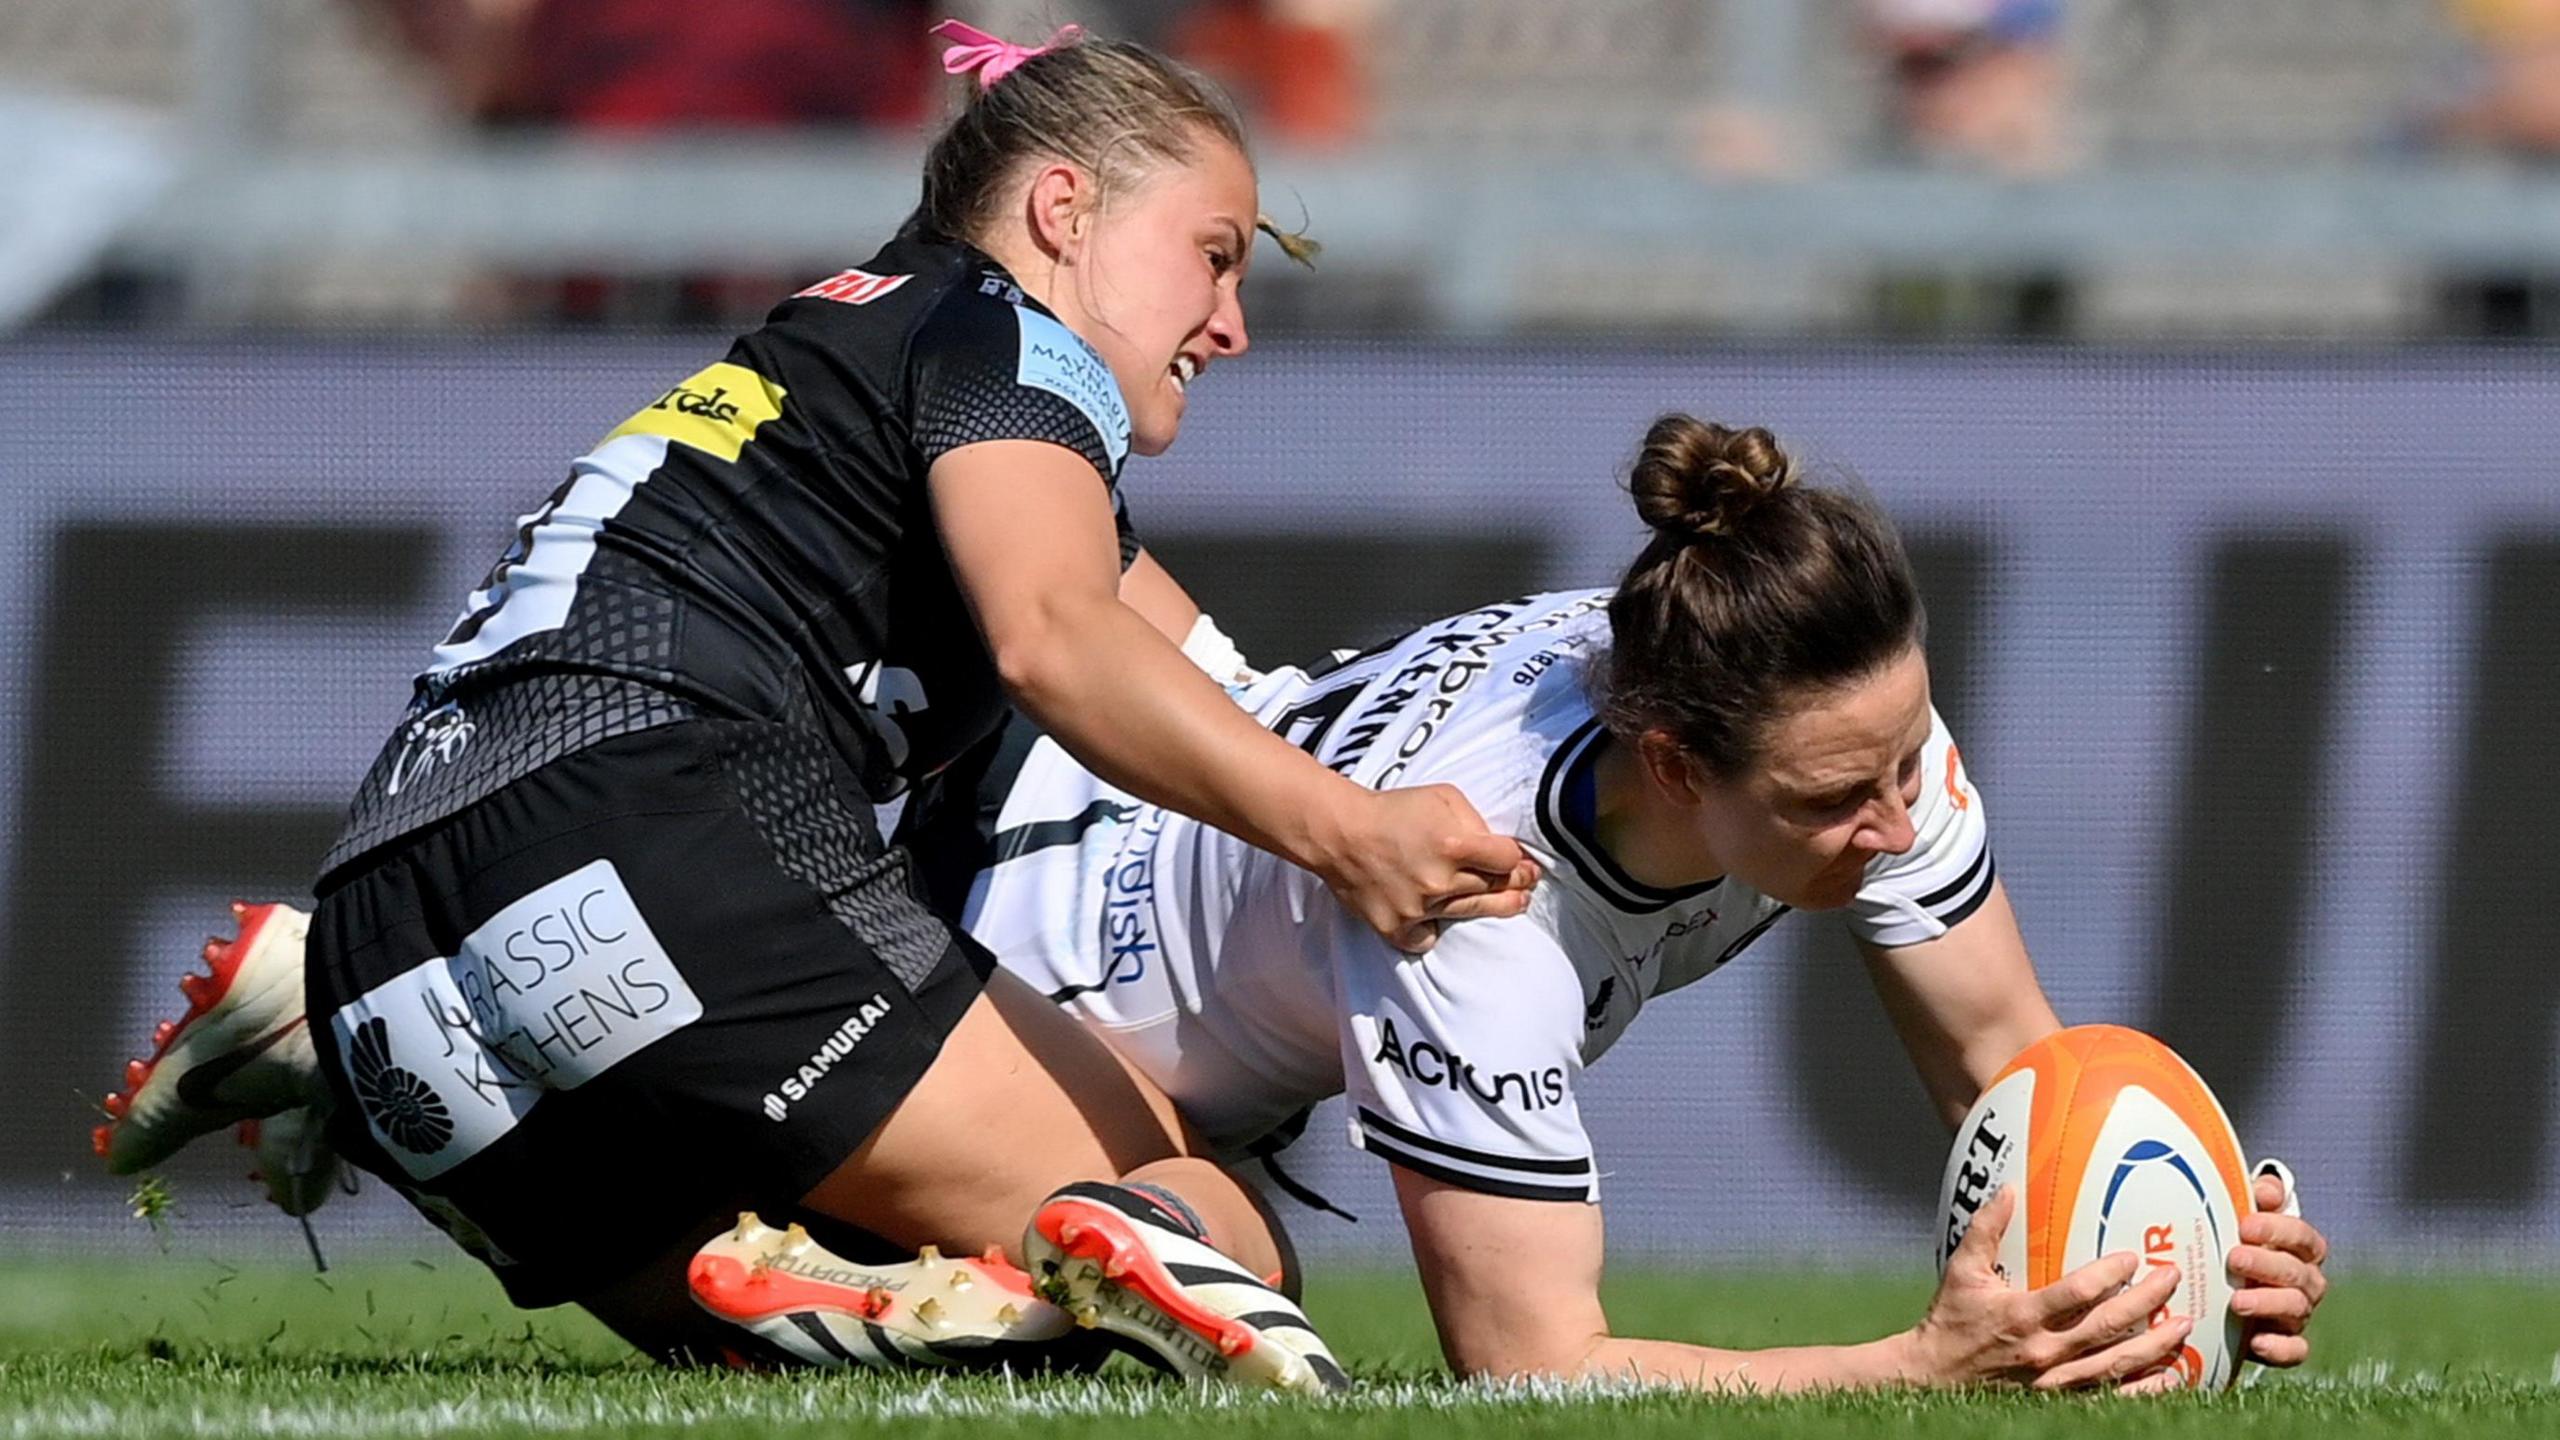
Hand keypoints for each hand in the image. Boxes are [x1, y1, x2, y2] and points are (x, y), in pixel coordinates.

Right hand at [1314, 785, 1538, 952]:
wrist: (1339, 832)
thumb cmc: (1393, 809)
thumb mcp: (1443, 797)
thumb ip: (1475, 820)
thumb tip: (1500, 846)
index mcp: (1455, 843)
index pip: (1508, 859)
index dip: (1517, 858)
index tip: (1519, 860)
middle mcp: (1440, 880)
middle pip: (1497, 889)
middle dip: (1518, 884)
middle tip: (1528, 883)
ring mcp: (1418, 908)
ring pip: (1471, 912)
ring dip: (1496, 907)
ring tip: (1513, 904)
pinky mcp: (1396, 927)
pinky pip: (1428, 939)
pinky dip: (1432, 929)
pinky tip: (1437, 918)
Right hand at [1903, 1187, 2192, 1389]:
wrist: (1934, 1375)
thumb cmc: (1950, 1319)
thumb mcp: (1961, 1269)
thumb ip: (1986, 1228)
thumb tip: (2007, 1189)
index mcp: (2022, 1316)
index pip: (2076, 1294)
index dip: (2109, 1276)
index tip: (2132, 1258)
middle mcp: (2044, 1350)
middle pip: (2107, 1327)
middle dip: (2146, 1303)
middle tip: (2172, 1279)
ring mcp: (2054, 1379)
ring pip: (2116, 1364)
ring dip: (2154, 1345)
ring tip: (2183, 1324)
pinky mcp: (2059, 1398)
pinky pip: (2110, 1396)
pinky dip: (2142, 1388)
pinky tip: (2168, 1376)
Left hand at [2229, 1159, 2326, 1368]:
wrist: (2215, 1295)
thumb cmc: (2231, 1245)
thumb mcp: (2238, 1217)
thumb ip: (2254, 1197)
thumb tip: (2266, 1187)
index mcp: (2299, 1249)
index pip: (2303, 1237)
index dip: (2278, 1230)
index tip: (2245, 1225)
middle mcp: (2305, 1281)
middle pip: (2298, 1272)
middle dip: (2267, 1265)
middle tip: (2234, 1259)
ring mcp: (2296, 1313)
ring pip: (2297, 1308)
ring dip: (2268, 1303)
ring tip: (2236, 1301)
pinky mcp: (2285, 1343)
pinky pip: (2295, 1350)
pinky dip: (2281, 1348)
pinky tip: (2258, 1341)